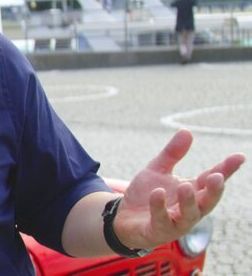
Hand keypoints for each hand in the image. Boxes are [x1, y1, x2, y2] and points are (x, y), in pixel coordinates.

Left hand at [114, 129, 244, 249]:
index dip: (226, 169)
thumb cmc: (146, 195)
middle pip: (207, 201)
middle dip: (214, 191)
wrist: (122, 218)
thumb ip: (172, 154)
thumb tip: (187, 130)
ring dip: (188, 201)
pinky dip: (159, 207)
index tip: (239, 157)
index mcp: (192, 191)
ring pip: (189, 215)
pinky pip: (161, 220)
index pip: (211, 179)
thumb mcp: (157, 170)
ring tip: (186, 186)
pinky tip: (157, 193)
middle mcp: (189, 209)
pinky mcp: (158, 231)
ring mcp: (175, 223)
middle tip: (217, 177)